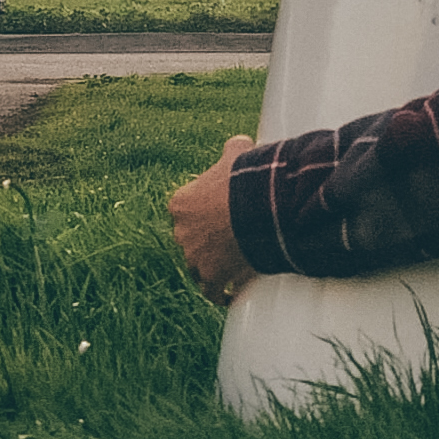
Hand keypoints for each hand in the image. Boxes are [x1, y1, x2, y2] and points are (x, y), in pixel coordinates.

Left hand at [168, 134, 257, 306]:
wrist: (257, 209)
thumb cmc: (244, 180)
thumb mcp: (237, 155)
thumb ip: (231, 150)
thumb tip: (238, 143)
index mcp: (180, 203)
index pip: (185, 209)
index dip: (202, 210)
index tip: (216, 211)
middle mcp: (181, 232)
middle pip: (190, 238)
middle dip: (205, 238)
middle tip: (228, 235)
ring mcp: (194, 257)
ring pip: (197, 265)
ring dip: (209, 265)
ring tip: (228, 265)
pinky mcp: (211, 276)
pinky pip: (211, 290)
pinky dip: (219, 292)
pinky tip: (227, 294)